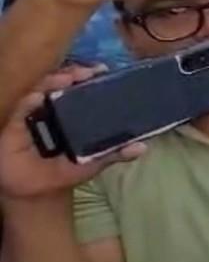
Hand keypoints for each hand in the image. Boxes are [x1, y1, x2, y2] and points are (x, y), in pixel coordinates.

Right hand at [0, 67, 146, 201]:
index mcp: (74, 111)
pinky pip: (20, 110)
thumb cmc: (66, 169)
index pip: (81, 86)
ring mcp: (34, 113)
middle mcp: (54, 107)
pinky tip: (38, 97)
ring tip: (67, 79)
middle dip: (74, 74)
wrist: (38, 192)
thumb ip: (115, 152)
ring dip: (53, 81)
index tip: (103, 70)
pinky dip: (29, 101)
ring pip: (42, 90)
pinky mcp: (14, 125)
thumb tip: (141, 147)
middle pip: (62, 83)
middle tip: (87, 73)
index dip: (91, 76)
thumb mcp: (93, 162)